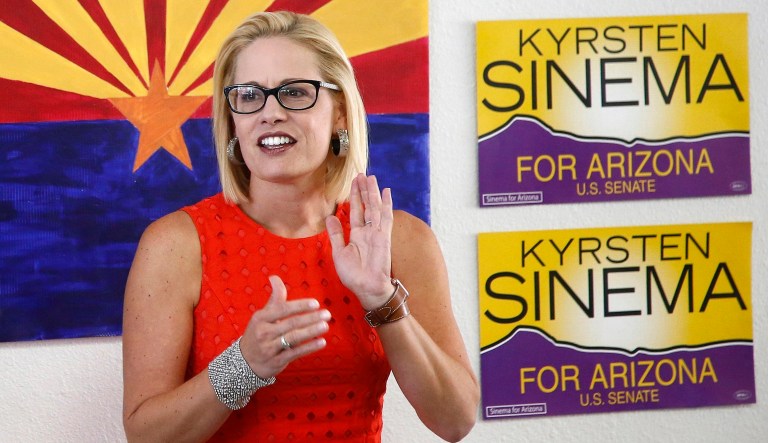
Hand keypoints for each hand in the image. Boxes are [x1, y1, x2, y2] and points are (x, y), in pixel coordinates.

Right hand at [239, 275, 329, 377]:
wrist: (246, 361)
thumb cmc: (258, 333)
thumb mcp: (262, 316)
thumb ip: (274, 299)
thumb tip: (274, 277)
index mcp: (261, 318)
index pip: (282, 309)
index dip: (299, 306)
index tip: (315, 303)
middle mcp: (264, 332)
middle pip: (291, 323)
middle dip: (310, 318)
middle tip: (327, 314)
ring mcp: (269, 348)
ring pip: (293, 338)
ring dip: (311, 331)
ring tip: (325, 326)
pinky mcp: (276, 361)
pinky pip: (295, 353)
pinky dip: (309, 348)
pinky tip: (321, 342)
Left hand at [326, 174, 394, 309]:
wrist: (366, 288)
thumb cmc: (354, 275)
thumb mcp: (339, 252)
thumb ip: (336, 234)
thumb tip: (330, 217)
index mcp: (357, 234)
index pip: (355, 211)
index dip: (354, 196)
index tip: (354, 183)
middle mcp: (368, 231)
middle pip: (366, 205)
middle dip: (363, 190)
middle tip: (361, 174)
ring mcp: (377, 233)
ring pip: (374, 208)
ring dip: (372, 193)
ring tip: (370, 177)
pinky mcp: (384, 237)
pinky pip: (385, 218)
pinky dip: (386, 204)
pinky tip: (386, 192)